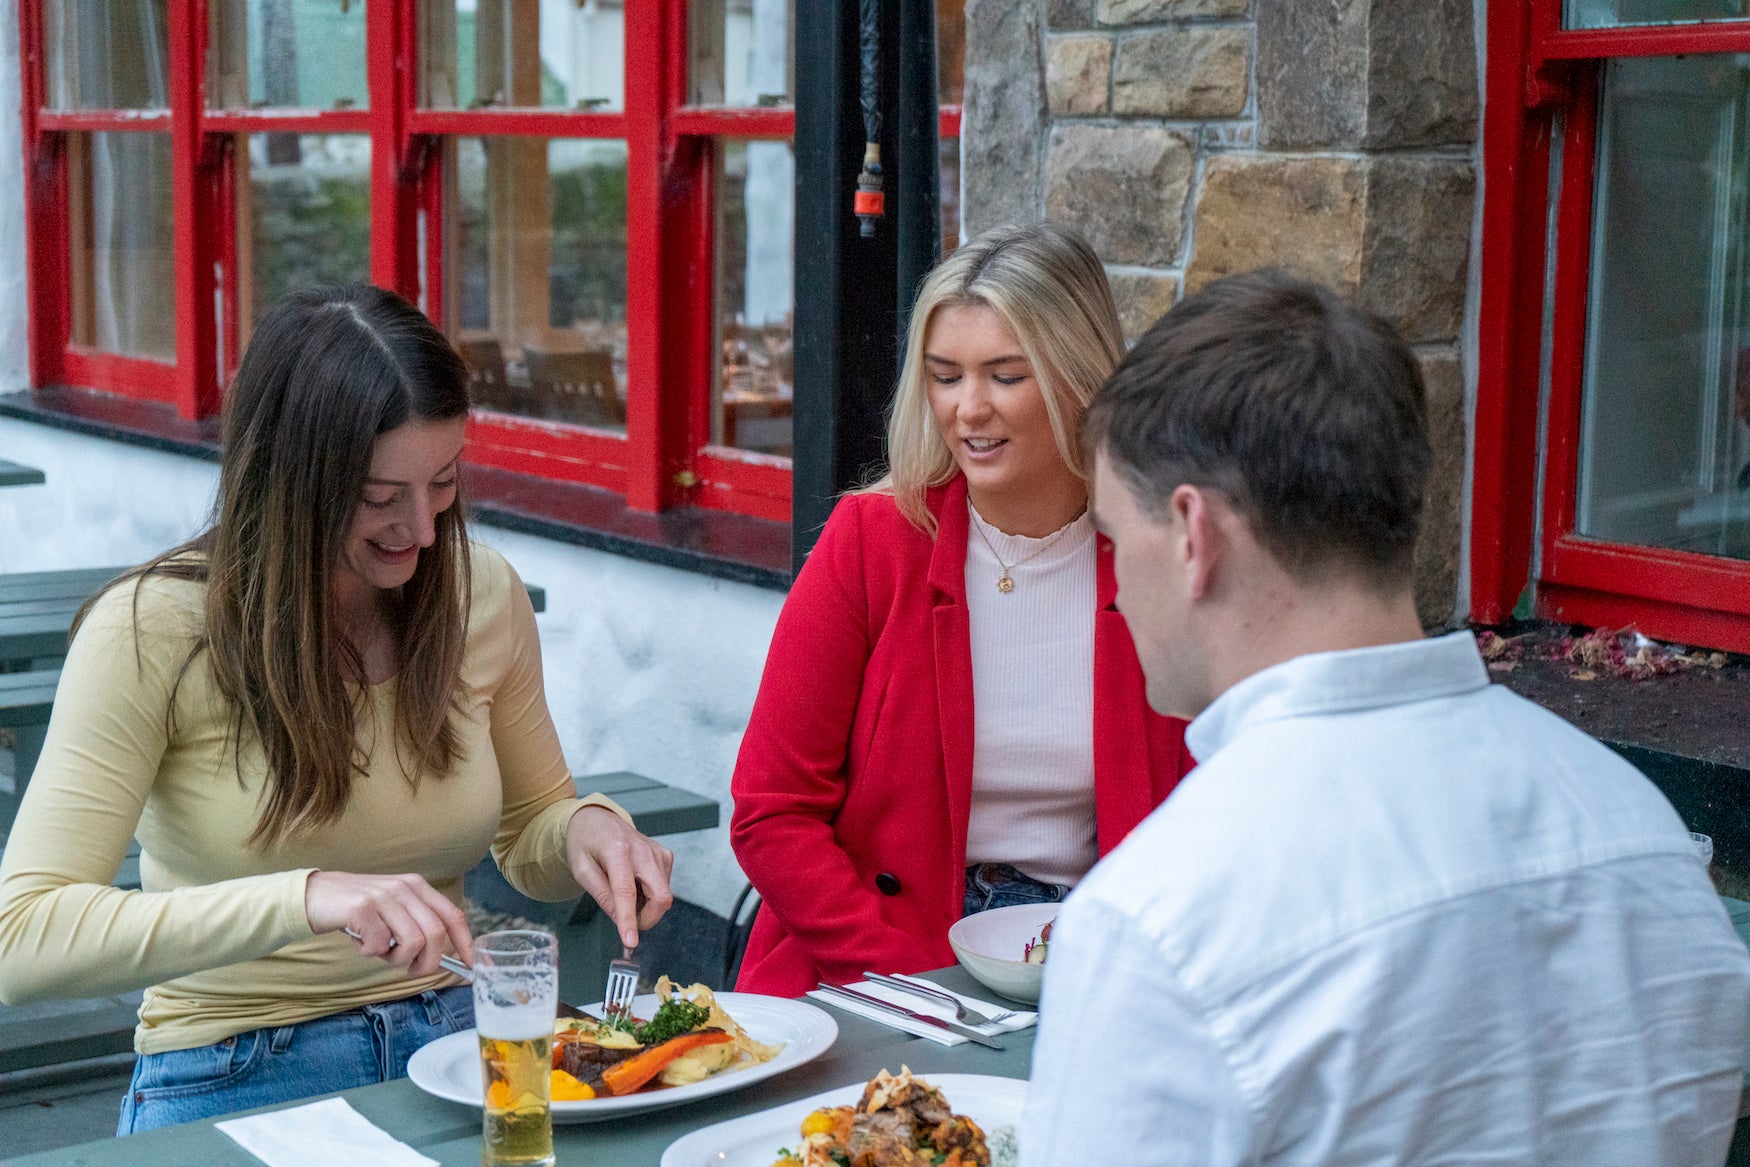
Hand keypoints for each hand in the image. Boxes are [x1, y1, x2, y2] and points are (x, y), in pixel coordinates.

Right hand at [304, 870, 474, 976]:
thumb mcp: (393, 909)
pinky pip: (380, 945)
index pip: (452, 915)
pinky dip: (370, 952)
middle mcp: (404, 888)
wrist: (314, 895)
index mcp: (417, 887)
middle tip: (410, 970)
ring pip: (412, 942)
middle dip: (427, 962)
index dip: (465, 942)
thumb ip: (416, 924)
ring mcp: (384, 896)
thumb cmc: (358, 910)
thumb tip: (441, 958)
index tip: (471, 965)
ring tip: (378, 950)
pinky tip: (359, 941)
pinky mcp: (362, 908)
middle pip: (435, 934)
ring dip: (395, 958)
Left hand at [566, 805, 674, 948]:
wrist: (597, 818)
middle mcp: (642, 850)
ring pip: (664, 895)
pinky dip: (651, 894)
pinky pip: (664, 886)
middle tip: (628, 922)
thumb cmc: (585, 843)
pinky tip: (636, 884)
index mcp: (617, 851)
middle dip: (648, 918)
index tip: (630, 941)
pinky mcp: (665, 855)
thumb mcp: (581, 870)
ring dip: (646, 905)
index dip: (629, 920)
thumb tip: (619, 920)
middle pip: (661, 896)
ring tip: (624, 892)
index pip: (626, 892)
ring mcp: (657, 852)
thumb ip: (601, 895)